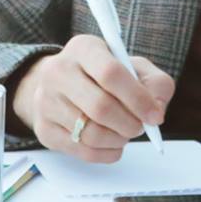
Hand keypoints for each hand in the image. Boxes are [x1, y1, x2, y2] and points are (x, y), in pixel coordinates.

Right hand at [11, 35, 174, 163]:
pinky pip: (82, 151)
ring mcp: (46, 101)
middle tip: (140, 127)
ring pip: (91, 133)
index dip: (138, 98)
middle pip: (100, 107)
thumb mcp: (132, 66)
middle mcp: (58, 71)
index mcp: (83, 48)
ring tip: (126, 133)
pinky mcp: (44, 128)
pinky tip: (113, 144)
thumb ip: (155, 83)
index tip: (155, 115)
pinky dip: (106, 153)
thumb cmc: (103, 75)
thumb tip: (156, 109)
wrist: (60, 84)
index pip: (111, 73)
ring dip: (118, 140)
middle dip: (129, 123)